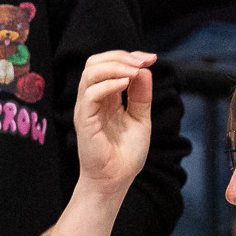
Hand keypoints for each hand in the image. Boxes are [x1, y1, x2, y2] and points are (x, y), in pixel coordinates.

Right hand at [74, 51, 156, 193]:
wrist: (116, 179)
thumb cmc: (125, 154)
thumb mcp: (140, 118)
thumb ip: (141, 95)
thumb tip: (144, 69)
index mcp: (104, 97)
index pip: (107, 65)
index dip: (128, 56)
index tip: (151, 58)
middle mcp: (92, 99)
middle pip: (94, 62)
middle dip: (120, 56)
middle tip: (142, 62)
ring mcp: (86, 108)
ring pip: (90, 73)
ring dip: (116, 66)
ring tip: (135, 71)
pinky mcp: (84, 120)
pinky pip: (91, 94)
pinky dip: (109, 84)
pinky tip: (126, 84)